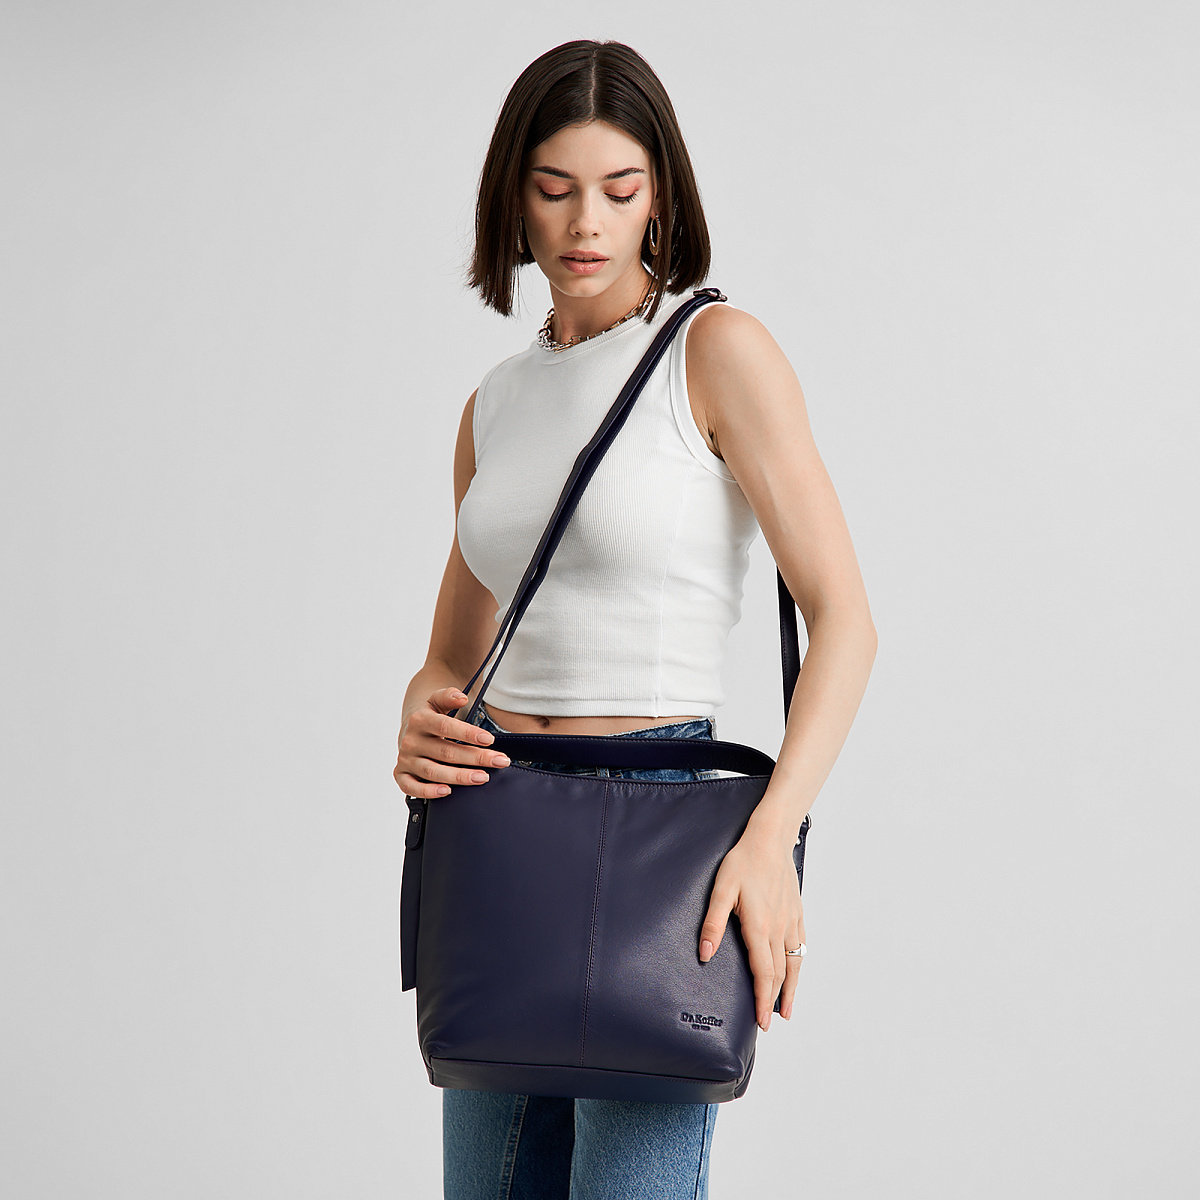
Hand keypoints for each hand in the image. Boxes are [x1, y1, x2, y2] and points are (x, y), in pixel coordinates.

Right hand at [393, 687, 509, 798]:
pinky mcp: (401, 774)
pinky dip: (427, 792)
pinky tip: (447, 792)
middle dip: (476, 758)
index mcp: (420, 719)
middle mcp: (411, 740)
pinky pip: (411, 787)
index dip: (468, 734)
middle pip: (445, 752)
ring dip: (459, 777)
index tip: (490, 740)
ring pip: (433, 772)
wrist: (409, 727)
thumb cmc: (431, 715)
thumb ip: (448, 696)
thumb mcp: (437, 700)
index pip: (446, 727)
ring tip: (483, 777)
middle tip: (500, 761)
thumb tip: (462, 697)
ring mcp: (406, 759)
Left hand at [697, 823, 805, 1029]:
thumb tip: (705, 954)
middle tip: (770, 1021)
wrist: (770, 839)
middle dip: (775, 1000)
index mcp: (759, 927)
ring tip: (787, 1008)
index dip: (762, 1000)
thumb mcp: (721, 890)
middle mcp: (779, 929)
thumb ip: (713, 923)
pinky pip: (800, 946)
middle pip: (780, 974)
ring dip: (791, 988)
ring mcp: (791, 921)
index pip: (764, 974)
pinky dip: (798, 965)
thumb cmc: (743, 862)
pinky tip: (795, 970)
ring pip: (794, 963)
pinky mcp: (796, 912)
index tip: (761, 1021)